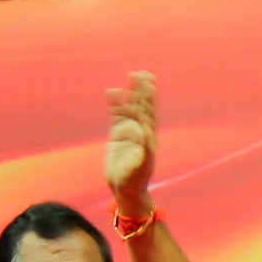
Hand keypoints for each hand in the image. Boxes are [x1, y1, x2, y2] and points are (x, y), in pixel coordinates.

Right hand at [103, 71, 158, 215]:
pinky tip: (111, 92)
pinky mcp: (117, 135)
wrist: (124, 188)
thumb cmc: (135, 179)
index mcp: (149, 137)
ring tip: (132, 76)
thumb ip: (143, 149)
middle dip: (143, 90)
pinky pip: (117, 115)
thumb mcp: (140, 165)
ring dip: (131, 93)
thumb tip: (144, 132)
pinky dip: (115, 104)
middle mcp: (141, 131)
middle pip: (142, 106)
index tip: (149, 84)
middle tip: (143, 73)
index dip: (149, 99)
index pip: (149, 113)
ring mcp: (129, 131)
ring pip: (130, 108)